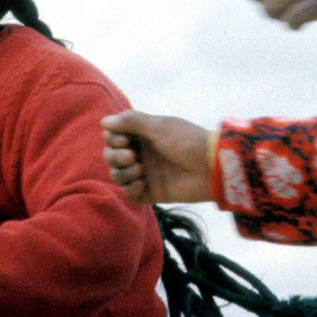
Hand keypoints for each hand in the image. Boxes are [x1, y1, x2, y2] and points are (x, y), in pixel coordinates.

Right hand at [100, 111, 214, 204]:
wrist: (212, 167)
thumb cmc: (187, 141)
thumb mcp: (158, 126)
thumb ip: (131, 122)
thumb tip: (103, 121)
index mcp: (143, 135)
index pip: (113, 136)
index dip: (113, 139)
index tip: (124, 139)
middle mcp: (142, 153)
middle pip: (111, 156)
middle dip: (114, 156)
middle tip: (131, 157)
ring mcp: (146, 174)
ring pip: (118, 176)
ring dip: (122, 173)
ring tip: (140, 170)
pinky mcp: (153, 192)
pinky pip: (130, 195)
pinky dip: (130, 190)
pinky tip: (142, 184)